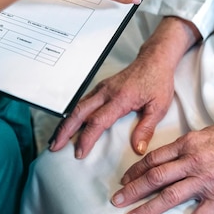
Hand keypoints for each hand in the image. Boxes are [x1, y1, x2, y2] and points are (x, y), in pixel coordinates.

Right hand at [50, 45, 175, 158]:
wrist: (154, 60)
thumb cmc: (157, 81)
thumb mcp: (159, 107)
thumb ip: (147, 128)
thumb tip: (138, 148)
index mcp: (120, 98)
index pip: (98, 121)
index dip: (86, 138)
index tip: (79, 152)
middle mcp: (106, 92)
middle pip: (79, 112)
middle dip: (65, 130)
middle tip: (55, 146)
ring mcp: (102, 89)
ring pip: (77, 106)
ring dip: (66, 123)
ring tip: (57, 139)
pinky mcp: (101, 88)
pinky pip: (83, 102)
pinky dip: (73, 115)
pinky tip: (69, 125)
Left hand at [112, 123, 213, 213]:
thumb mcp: (206, 134)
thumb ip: (187, 146)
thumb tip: (170, 155)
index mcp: (187, 144)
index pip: (153, 159)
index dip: (135, 171)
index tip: (123, 180)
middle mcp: (192, 162)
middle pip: (154, 178)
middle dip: (132, 190)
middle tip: (116, 200)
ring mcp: (205, 181)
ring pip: (169, 197)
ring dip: (147, 210)